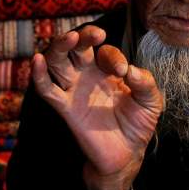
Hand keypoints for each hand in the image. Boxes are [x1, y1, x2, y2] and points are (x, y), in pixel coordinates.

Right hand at [32, 25, 163, 189]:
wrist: (127, 154)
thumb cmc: (138, 124)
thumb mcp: (151, 101)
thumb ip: (146, 84)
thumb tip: (131, 70)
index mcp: (108, 69)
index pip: (105, 52)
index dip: (113, 56)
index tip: (123, 72)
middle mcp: (88, 75)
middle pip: (76, 46)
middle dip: (84, 36)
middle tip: (96, 35)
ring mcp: (75, 90)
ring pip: (57, 60)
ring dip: (59, 46)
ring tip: (70, 38)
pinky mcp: (65, 108)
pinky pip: (47, 89)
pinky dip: (39, 74)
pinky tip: (37, 60)